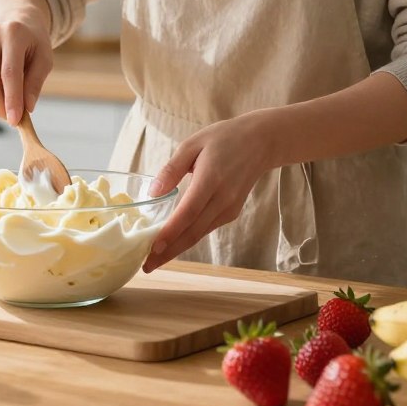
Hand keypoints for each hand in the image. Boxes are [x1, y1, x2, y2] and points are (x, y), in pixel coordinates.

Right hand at [0, 15, 53, 124]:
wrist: (16, 23)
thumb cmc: (33, 45)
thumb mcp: (44, 60)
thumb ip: (35, 83)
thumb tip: (26, 108)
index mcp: (13, 32)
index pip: (9, 72)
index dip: (12, 99)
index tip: (16, 121)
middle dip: (0, 106)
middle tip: (11, 120)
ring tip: (10, 95)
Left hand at [142, 113, 275, 272]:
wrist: (261, 143)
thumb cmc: (223, 139)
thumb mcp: (193, 144)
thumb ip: (172, 169)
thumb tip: (153, 192)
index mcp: (211, 179)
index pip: (188, 212)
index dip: (171, 232)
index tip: (152, 247)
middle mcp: (222, 199)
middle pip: (193, 232)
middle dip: (168, 252)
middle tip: (146, 266)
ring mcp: (229, 208)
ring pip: (199, 234)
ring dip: (176, 250)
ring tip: (153, 261)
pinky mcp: (231, 213)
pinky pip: (206, 229)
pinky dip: (188, 239)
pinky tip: (172, 245)